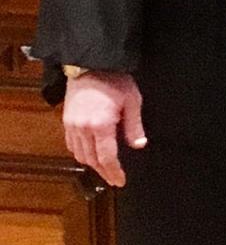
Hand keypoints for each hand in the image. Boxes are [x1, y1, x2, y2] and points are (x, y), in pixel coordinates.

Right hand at [62, 71, 146, 187]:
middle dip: (104, 172)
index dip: (114, 172)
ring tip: (104, 169)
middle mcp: (83, 128)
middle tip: (114, 179)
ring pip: (80, 154)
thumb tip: (139, 145)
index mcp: (100, 125)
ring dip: (92, 164)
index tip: (120, 181)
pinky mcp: (66, 120)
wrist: (89, 63)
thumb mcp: (132, 100)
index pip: (106, 158)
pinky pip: (71, 144)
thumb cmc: (114, 79)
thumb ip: (134, 125)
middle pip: (92, 160)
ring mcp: (72, 125)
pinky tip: (89, 154)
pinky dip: (80, 153)